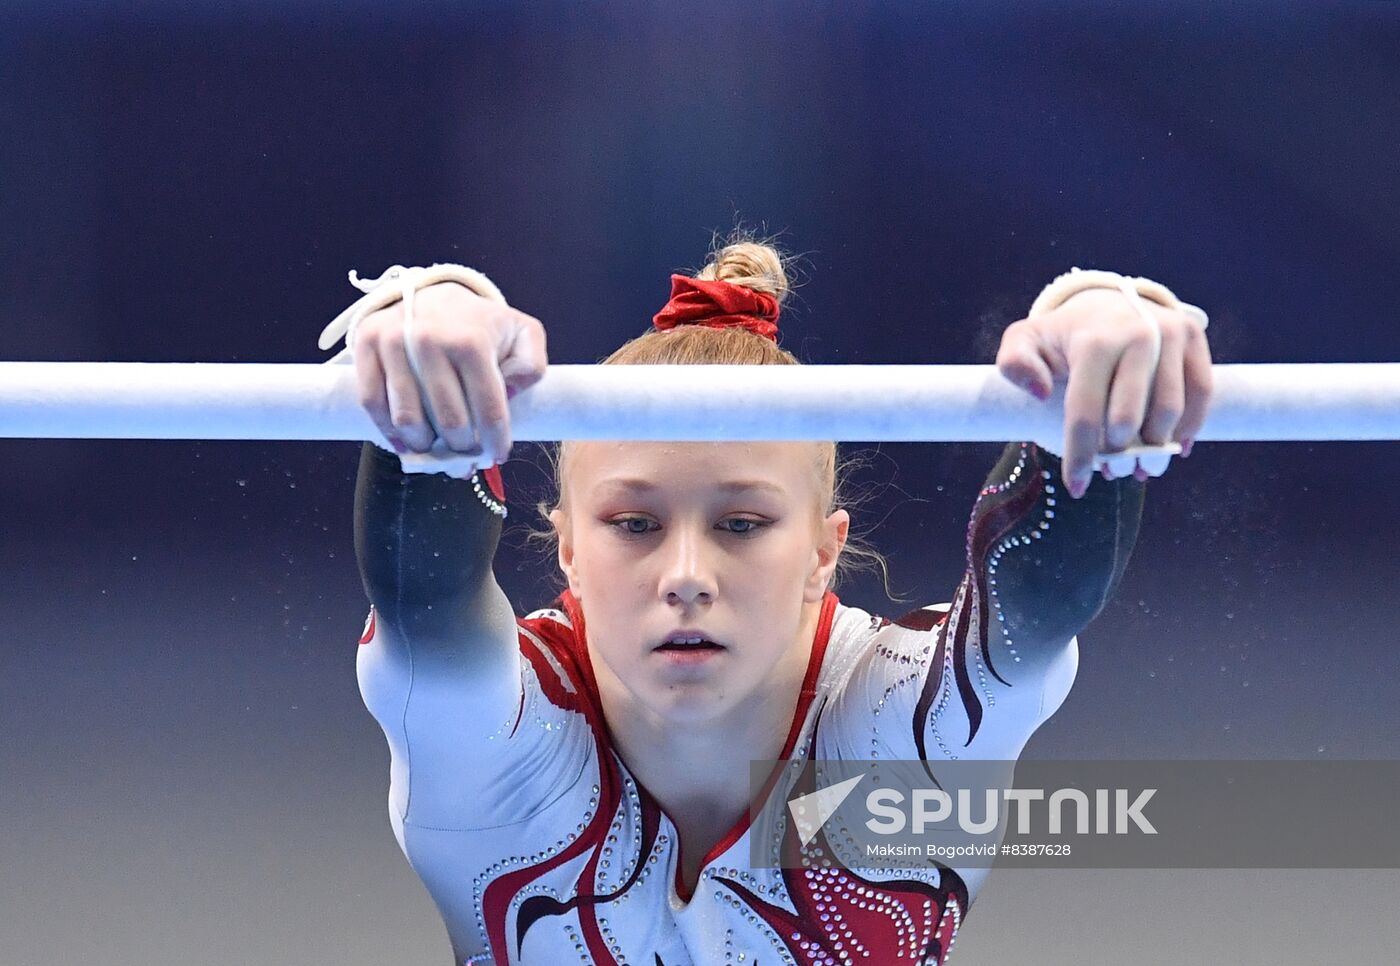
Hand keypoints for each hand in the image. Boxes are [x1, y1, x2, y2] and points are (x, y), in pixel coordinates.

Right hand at [353, 282, 547, 464]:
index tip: (497, 456)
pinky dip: (388, 431)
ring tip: (437, 450)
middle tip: (466, 454)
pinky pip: (372, 402)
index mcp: (472, 341)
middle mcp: (429, 340)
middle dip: (461, 448)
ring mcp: (394, 341)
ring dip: (425, 445)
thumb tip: (512, 392)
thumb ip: (531, 363)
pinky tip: (406, 443)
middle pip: (448, 421)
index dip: (495, 441)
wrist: (433, 292)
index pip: (488, 409)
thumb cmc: (480, 323)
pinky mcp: (366, 343)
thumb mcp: (521, 334)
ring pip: (407, 419)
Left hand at [995, 287, 1212, 496]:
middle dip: (1118, 454)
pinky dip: (1189, 428)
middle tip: (1111, 472)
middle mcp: (1138, 334)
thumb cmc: (1063, 334)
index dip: (1080, 455)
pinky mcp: (1194, 338)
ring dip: (1155, 450)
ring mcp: (1171, 334)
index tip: (1076, 488)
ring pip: (1169, 411)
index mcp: (1094, 340)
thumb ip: (1015, 364)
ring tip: (1138, 468)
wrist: (1107, 301)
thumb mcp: (1024, 341)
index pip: (1085, 410)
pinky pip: (1200, 395)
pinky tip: (1172, 450)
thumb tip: (1041, 392)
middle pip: (1131, 416)